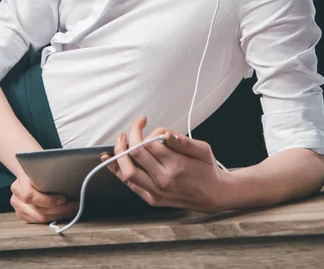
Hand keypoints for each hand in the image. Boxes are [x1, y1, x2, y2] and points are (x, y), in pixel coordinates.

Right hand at [10, 173, 79, 223]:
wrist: (25, 171)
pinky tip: (62, 213)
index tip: (64, 198)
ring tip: (71, 210)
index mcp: (20, 182)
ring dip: (58, 215)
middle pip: (39, 210)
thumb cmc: (37, 168)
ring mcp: (17, 207)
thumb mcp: (42, 166)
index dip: (48, 200)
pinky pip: (37, 221)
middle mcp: (16, 196)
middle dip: (60, 210)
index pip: (31, 196)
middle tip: (75, 205)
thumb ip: (50, 173)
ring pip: (39, 218)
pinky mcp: (21, 214)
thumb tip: (69, 175)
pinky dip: (51, 218)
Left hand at [100, 116, 231, 212]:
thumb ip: (183, 141)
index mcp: (177, 165)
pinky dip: (117, 172)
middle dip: (131, 136)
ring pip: (128, 172)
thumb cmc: (208, 169)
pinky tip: (110, 160)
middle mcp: (164, 180)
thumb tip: (165, 134)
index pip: (151, 143)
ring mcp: (156, 192)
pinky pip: (130, 185)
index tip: (148, 123)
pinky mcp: (152, 199)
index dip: (146, 130)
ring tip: (120, 140)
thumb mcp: (203, 149)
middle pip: (136, 154)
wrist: (213, 195)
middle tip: (134, 126)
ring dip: (119, 153)